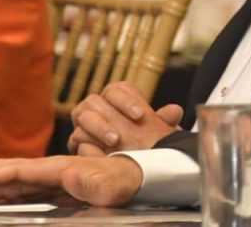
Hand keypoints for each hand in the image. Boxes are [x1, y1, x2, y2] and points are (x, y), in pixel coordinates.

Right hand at [0, 155, 142, 206]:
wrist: (143, 177)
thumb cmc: (127, 182)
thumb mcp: (112, 187)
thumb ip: (90, 183)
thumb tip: (67, 174)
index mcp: (61, 169)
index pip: (19, 171)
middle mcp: (55, 171)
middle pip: (10, 174)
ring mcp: (56, 179)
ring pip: (15, 182)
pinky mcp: (60, 188)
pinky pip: (27, 190)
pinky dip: (6, 193)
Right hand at [68, 81, 182, 154]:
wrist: (129, 160)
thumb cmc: (143, 139)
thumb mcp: (156, 131)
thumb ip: (163, 120)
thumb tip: (175, 111)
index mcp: (116, 97)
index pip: (117, 89)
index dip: (127, 100)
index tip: (140, 115)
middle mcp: (97, 107)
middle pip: (94, 101)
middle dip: (109, 116)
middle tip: (122, 134)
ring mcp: (84, 123)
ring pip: (82, 117)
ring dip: (98, 129)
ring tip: (114, 142)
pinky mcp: (77, 141)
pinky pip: (75, 138)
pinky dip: (87, 145)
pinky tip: (100, 153)